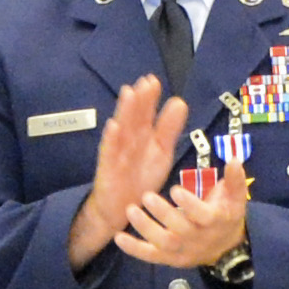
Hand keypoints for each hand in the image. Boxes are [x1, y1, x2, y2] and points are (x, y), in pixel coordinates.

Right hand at [64, 77, 188, 266]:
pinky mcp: (109, 168)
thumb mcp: (161, 152)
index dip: (150, 98)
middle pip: (134, 117)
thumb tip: (180, 102)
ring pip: (122, 129)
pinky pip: (110, 152)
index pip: (146, 113)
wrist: (122, 208)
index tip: (153, 80)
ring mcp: (118, 153)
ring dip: (125, 112)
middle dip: (140, 100)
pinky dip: (111, 139)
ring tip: (129, 93)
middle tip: (146, 81)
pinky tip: (113, 126)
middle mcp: (129, 141)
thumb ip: (169, 129)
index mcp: (143, 136)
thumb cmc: (141, 178)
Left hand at [118, 161, 250, 268]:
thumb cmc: (226, 215)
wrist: (226, 247)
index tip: (174, 189)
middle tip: (146, 196)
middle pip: (180, 230)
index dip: (188, 204)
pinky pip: (150, 256)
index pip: (202, 216)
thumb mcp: (235, 197)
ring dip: (145, 228)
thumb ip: (235, 179)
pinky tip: (119, 237)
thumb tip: (234, 160)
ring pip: (163, 243)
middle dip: (162, 213)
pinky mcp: (169, 258)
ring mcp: (182, 250)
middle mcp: (198, 239)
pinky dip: (134, 249)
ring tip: (131, 210)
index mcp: (215, 221)